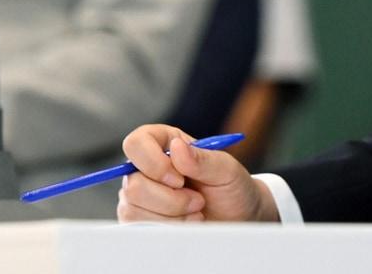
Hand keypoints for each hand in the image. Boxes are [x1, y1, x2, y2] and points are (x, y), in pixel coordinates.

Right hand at [117, 123, 278, 222]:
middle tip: (197, 200)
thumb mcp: (226, 169)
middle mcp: (146, 168)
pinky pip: (139, 228)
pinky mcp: (141, 220)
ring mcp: (141, 196)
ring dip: (172, 216)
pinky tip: (185, 224)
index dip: (154, 163)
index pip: (136, 144)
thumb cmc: (231, 188)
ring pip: (134, 209)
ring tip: (195, 211)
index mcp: (165, 143)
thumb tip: (176, 148)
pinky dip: (167, 229)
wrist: (237, 218)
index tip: (180, 179)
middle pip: (134, 184)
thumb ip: (202, 158)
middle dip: (170, 199)